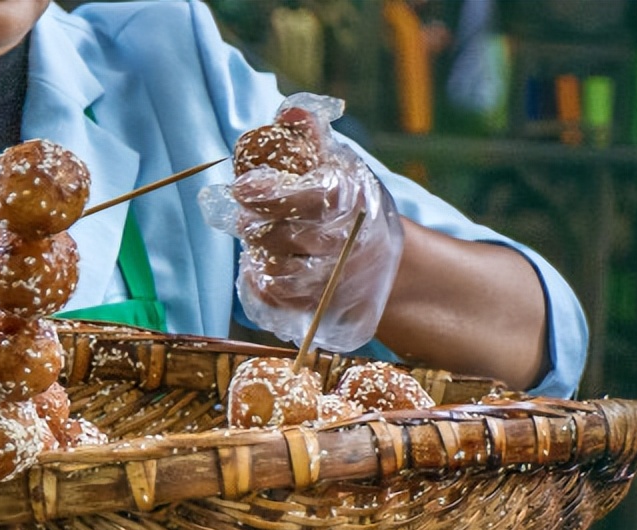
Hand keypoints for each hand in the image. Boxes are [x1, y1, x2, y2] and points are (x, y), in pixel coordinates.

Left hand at [200, 93, 402, 351]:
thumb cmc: (356, 208)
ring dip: (262, 258)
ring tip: (257, 243)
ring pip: (284, 274)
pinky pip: (282, 303)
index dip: (270, 192)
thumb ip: (313, 141)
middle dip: (258, 228)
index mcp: (354, 200)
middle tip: (244, 219)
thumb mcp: (343, 168)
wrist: (395, 267)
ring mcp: (338, 280)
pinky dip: (263, 287)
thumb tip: (289, 113)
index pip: (311, 197)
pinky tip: (259, 271)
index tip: (241, 188)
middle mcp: (348, 243)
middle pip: (291, 238)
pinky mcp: (326, 308)